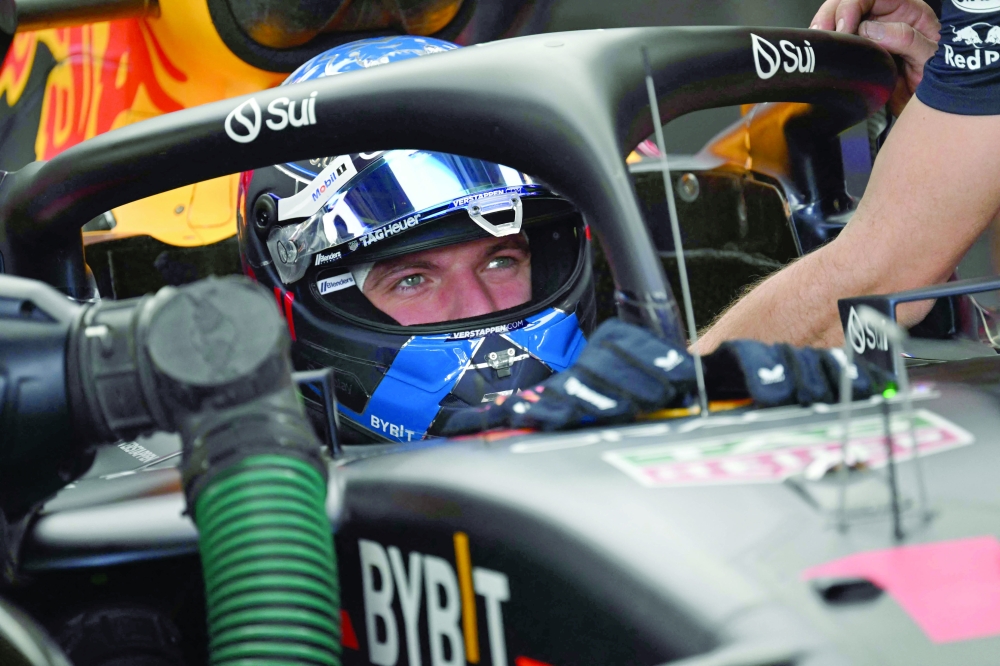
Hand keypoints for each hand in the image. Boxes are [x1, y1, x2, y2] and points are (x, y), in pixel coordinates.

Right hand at [811, 0, 940, 114]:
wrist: (933, 107)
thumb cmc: (942, 79)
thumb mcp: (932, 56)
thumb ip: (906, 39)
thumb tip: (871, 30)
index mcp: (908, 10)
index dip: (853, 5)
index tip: (845, 26)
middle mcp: (886, 19)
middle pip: (850, 2)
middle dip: (832, 14)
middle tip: (823, 33)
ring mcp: (869, 36)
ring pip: (839, 19)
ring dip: (824, 27)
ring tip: (818, 41)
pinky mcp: (857, 54)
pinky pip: (837, 43)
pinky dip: (825, 45)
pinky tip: (821, 51)